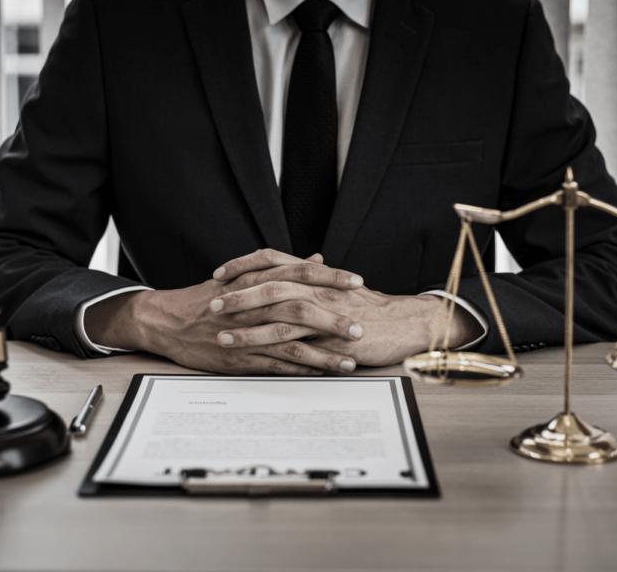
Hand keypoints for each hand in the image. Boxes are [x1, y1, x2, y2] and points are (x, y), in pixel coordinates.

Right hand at [85, 249, 365, 374]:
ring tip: (349, 362)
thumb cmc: (209, 297)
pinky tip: (319, 376)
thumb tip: (318, 257)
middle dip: (332, 319)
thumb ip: (284, 267)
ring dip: (322, 354)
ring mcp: (247, 332)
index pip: (300, 273)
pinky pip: (273, 365)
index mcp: (256, 279)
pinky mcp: (239, 357)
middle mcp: (254, 304)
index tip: (358, 282)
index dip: (330, 277)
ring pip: (291, 342)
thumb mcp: (244, 274)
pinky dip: (298, 370)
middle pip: (300, 308)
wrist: (167, 320)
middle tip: (359, 327)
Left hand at [209, 255, 482, 366]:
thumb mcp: (338, 289)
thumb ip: (314, 280)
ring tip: (221, 334)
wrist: (404, 322)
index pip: (271, 260)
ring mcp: (322, 309)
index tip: (219, 274)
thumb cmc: (371, 307)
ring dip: (246, 325)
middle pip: (268, 284)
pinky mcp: (328, 334)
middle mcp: (315, 287)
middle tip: (211, 303)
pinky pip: (293, 340)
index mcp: (314, 274)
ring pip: (276, 313)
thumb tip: (293, 274)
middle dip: (237, 294)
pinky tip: (250, 356)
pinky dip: (268, 346)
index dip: (243, 265)